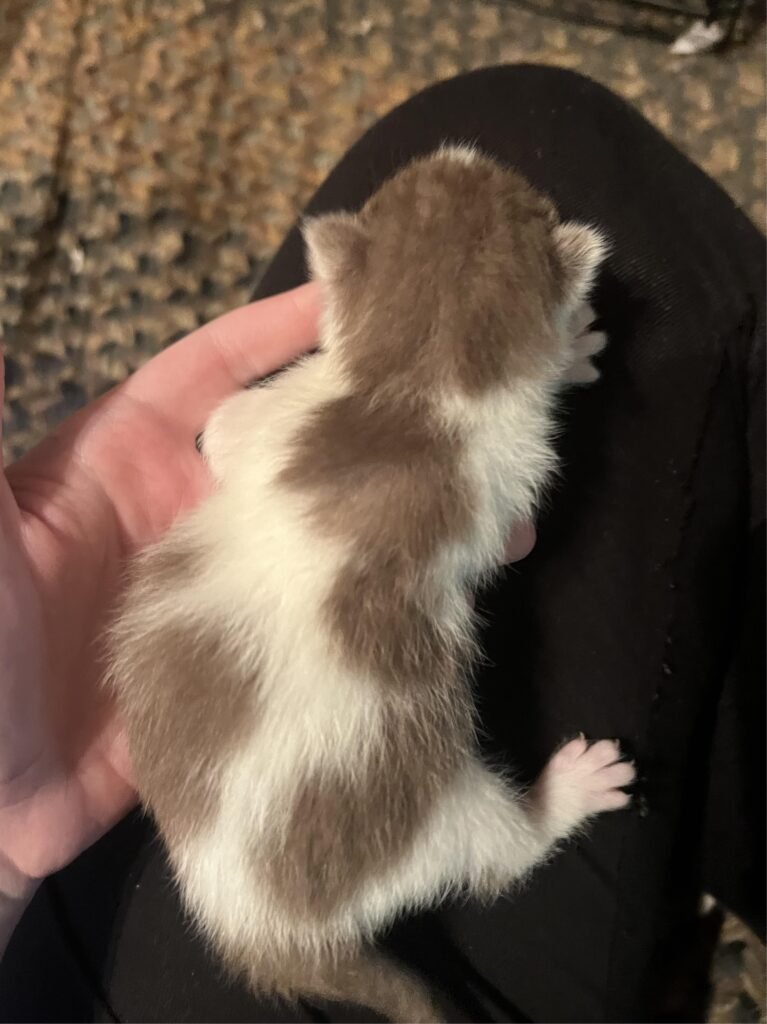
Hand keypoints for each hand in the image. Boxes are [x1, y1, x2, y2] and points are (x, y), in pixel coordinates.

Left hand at [0, 280, 536, 935]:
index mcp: (125, 467)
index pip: (216, 376)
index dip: (279, 331)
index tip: (361, 302)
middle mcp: (188, 518)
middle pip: (294, 452)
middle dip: (373, 428)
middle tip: (468, 418)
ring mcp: (226, 596)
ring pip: (328, 538)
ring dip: (402, 526)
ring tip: (500, 519)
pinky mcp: (250, 668)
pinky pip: (327, 626)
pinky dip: (388, 611)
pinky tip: (453, 605)